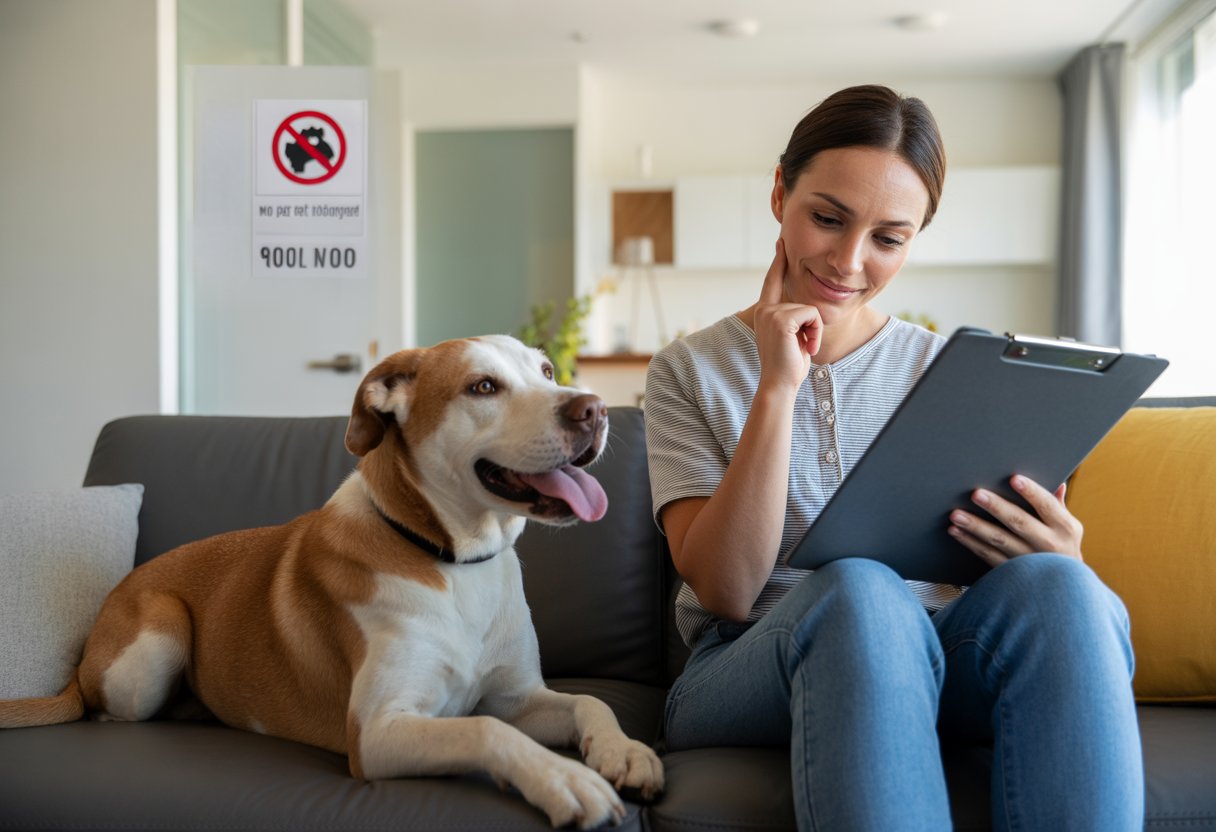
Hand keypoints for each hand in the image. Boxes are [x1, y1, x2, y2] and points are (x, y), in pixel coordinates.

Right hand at [753, 238, 821, 391]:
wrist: (779, 384)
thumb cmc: (788, 365)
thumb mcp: (791, 337)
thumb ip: (792, 318)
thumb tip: (803, 308)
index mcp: (765, 312)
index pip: (772, 280)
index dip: (778, 261)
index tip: (781, 242)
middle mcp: (765, 309)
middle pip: (803, 301)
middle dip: (812, 325)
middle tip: (802, 346)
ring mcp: (771, 313)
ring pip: (810, 309)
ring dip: (814, 331)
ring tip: (802, 347)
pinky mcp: (782, 319)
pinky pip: (813, 315)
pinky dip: (816, 333)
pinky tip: (806, 347)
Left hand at [948, 475, 1083, 567]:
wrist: (1064, 588)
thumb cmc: (1063, 547)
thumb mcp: (1069, 528)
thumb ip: (1058, 505)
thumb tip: (1058, 482)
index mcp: (1065, 528)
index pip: (1047, 505)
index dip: (1031, 492)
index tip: (1014, 479)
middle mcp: (1049, 544)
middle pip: (1019, 522)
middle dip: (996, 507)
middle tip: (976, 494)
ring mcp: (1029, 561)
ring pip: (999, 540)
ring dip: (976, 526)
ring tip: (956, 515)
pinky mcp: (1012, 573)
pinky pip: (988, 555)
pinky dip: (971, 543)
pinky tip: (956, 531)